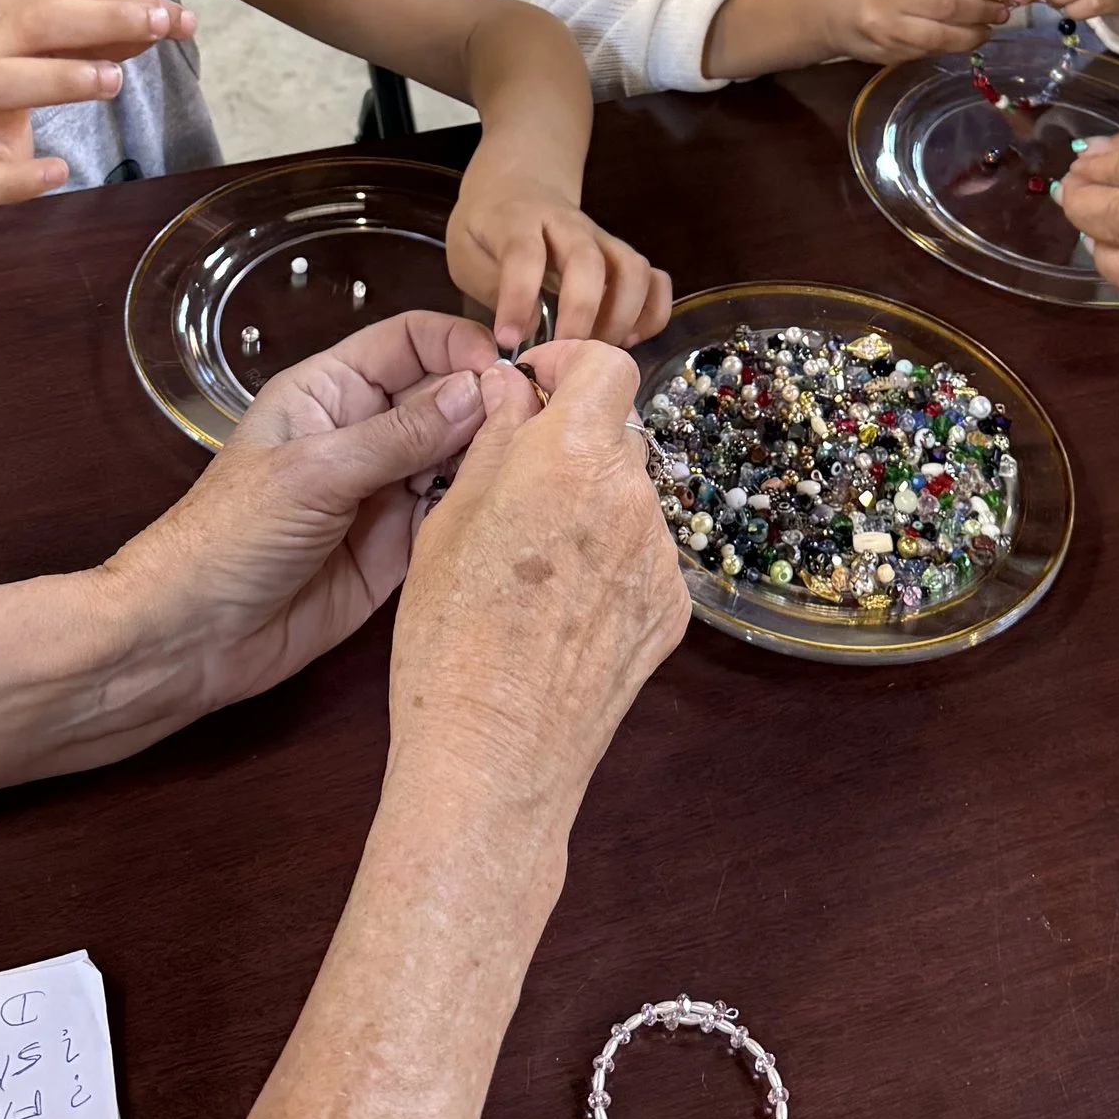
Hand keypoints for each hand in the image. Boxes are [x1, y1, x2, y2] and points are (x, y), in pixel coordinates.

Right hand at [0, 0, 196, 213]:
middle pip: (35, 22)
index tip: (179, 16)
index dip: (125, 3)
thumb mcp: (22, 43)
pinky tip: (56, 173)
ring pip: (2, 84)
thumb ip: (88, 34)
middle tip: (161, 26)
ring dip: (57, 78)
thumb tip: (158, 22)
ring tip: (113, 80)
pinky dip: (18, 178)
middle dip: (101, 20)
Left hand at [103, 310, 501, 705]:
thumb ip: (399, 434)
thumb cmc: (229, 537)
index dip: (460, 345)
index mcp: (331, 391)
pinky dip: (477, 512)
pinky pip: (450, 518)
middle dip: (488, 404)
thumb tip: (480, 389)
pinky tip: (504, 511)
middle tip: (533, 423)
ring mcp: (384, 491)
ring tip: (527, 466)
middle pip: (444, 397)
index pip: (410, 342)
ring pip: (456, 458)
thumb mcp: (315, 473)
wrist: (192, 638)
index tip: (507, 369)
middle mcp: (364, 432)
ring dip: (489, 458)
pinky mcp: (397, 549)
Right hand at [387, 342, 687, 822]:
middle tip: (516, 485)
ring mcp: (659, 556)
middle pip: (615, 434)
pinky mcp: (671, 608)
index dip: (568, 366)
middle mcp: (631, 496)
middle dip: (570, 444)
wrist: (494, 754)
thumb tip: (512, 386)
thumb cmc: (451, 638)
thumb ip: (494, 439)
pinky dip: (608, 561)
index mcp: (571, 457)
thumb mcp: (448, 519)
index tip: (536, 389)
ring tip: (530, 564)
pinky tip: (559, 607)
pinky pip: (641, 556)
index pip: (606, 364)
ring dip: (589, 505)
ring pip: (628, 498)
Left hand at [448, 158, 671, 350]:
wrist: (518, 187)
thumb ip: (492, 288)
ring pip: (631, 268)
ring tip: (599, 351)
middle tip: (565, 353)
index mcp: (518, 221)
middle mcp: (567, 225)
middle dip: (580, 312)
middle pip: (587, 260)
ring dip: (622, 317)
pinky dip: (652, 313)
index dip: (518, 298)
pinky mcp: (623, 255)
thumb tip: (526, 332)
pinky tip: (629, 339)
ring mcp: (602, 239)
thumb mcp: (466, 253)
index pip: (524, 253)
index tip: (508, 339)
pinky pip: (655, 279)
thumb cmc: (488, 230)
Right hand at [819, 0, 1008, 62]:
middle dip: (983, 11)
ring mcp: (888, 27)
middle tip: (1004, 12)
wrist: (828, 13)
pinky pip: (930, 49)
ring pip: (943, 33)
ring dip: (973, 34)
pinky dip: (953, 45)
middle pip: (950, 6)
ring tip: (989, 29)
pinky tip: (967, 40)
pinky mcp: (889, 51)